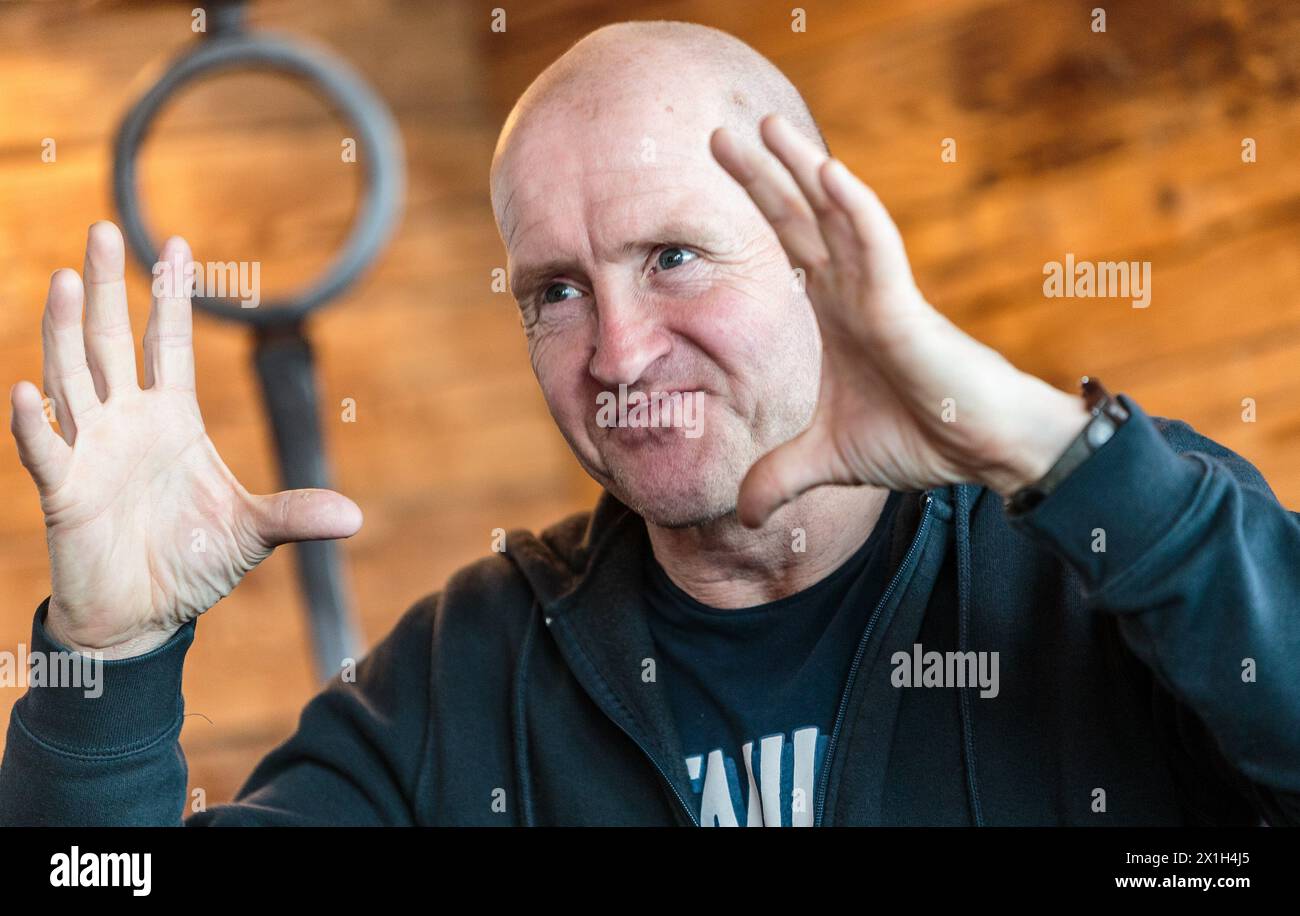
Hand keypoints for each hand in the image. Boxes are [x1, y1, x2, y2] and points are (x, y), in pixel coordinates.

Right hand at [9, 222, 361, 657]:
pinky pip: (47, 451)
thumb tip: (355, 518)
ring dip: (67, 332)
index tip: (177, 243)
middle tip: (104, 230)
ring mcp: (92, 452)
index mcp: (173, 420)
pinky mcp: (66, 492)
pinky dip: (37, 424)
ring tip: (69, 279)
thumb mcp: (253, 534)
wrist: (145, 616)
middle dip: (111, 288)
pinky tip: (30, 391)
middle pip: (112, 341)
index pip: (169, 344)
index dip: (173, 297)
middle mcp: (127, 423)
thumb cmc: (192, 564)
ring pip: (73, 377)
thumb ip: (295, 515)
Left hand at [709, 115, 1089, 526]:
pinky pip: (877, 252)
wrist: (983, 454)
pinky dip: (854, 212)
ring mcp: (880, 295)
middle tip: (718, 131)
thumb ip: (779, 476)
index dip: (756, 209)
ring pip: (837, 220)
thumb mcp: (827, 461)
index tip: (717, 178)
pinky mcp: (907, 311)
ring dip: (802, 171)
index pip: (787, 247)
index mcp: (835, 312)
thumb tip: (736, 513)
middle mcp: (854, 292)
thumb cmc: (919, 438)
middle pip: (800, 221)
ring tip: (767, 127)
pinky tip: (829, 173)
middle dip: (762, 176)